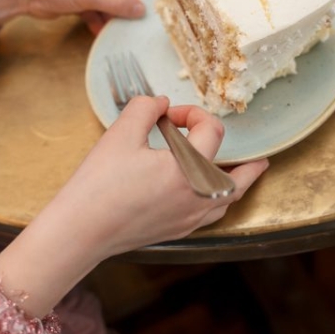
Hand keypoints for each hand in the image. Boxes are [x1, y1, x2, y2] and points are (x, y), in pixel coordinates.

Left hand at [0, 0, 142, 33]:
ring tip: (113, 33)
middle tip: (125, 26)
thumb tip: (143, 11)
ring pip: (108, 2)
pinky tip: (98, 33)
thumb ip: (118, 3)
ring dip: (111, 17)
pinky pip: (94, 10)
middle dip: (123, 8)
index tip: (131, 8)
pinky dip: (98, 21)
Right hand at [0, 96, 268, 316]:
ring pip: (230, 198)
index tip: (168, 114)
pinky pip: (213, 214)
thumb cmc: (99, 182)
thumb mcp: (120, 133)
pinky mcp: (179, 230)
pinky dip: (222, 200)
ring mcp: (191, 217)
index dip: (192, 113)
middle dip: (242, 155)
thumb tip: (162, 102)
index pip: (210, 130)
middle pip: (238, 172)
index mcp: (189, 168)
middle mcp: (198, 195)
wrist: (80, 230)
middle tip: (253, 150)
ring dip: (242, 181)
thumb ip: (146, 107)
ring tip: (254, 171)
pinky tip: (216, 196)